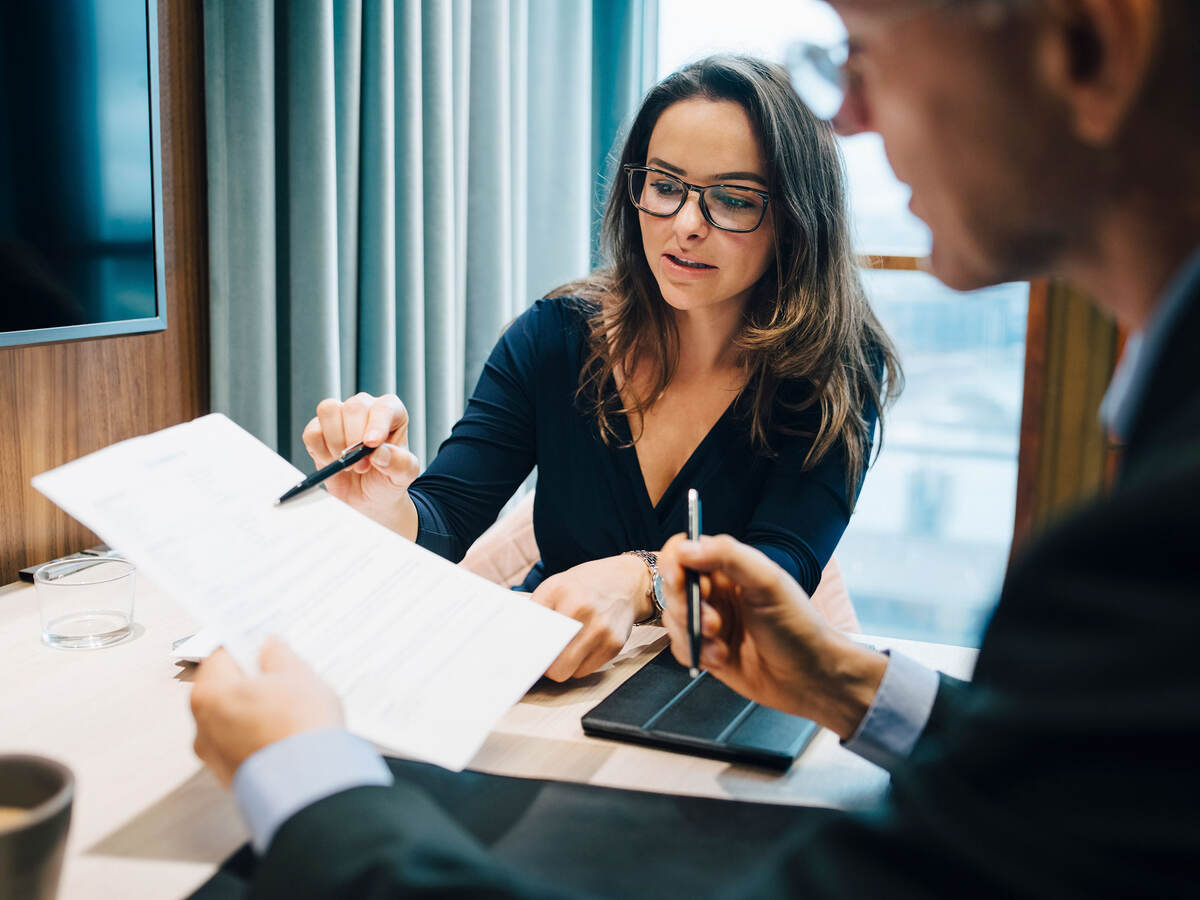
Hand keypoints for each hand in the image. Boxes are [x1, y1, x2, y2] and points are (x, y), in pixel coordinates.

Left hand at [190, 636, 343, 786]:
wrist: (311, 785)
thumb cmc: (300, 725)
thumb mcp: (297, 675)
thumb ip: (278, 656)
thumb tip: (270, 647)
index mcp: (210, 693)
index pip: (219, 655)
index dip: (242, 644)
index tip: (260, 641)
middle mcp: (202, 725)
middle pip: (223, 690)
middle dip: (249, 680)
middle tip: (280, 673)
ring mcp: (214, 756)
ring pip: (232, 720)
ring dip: (254, 710)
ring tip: (289, 706)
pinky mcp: (231, 778)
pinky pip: (242, 746)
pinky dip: (258, 737)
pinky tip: (286, 733)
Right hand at [301, 392, 421, 537]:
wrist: (369, 498)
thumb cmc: (388, 479)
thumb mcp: (403, 475)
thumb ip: (399, 463)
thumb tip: (379, 452)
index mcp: (392, 413)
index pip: (384, 407)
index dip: (376, 424)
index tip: (371, 444)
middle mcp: (365, 409)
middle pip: (353, 407)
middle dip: (355, 440)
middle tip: (362, 466)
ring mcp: (340, 417)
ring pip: (328, 411)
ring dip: (335, 442)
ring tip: (348, 464)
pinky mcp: (318, 431)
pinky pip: (312, 431)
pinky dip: (319, 450)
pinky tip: (332, 462)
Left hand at [529, 555, 653, 680]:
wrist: (627, 582)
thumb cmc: (585, 586)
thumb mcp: (555, 586)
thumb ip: (537, 611)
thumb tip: (517, 643)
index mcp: (559, 590)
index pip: (531, 632)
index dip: (524, 648)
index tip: (519, 656)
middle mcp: (582, 609)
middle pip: (550, 662)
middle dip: (543, 664)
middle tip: (542, 657)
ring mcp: (601, 629)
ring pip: (566, 672)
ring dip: (561, 666)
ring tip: (564, 649)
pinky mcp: (614, 645)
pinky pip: (585, 671)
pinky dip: (579, 665)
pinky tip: (583, 647)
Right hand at [658, 534, 885, 739]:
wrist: (812, 677)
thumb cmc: (798, 626)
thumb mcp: (768, 582)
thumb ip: (728, 556)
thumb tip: (686, 547)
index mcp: (729, 568)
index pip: (685, 550)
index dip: (674, 563)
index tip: (679, 579)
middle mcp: (716, 591)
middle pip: (672, 586)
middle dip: (686, 605)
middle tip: (712, 620)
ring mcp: (709, 622)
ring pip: (672, 618)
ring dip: (692, 632)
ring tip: (720, 641)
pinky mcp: (706, 650)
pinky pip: (679, 647)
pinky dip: (695, 652)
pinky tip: (721, 658)